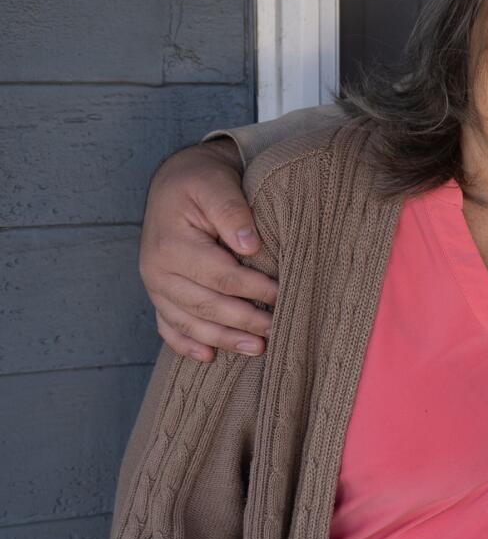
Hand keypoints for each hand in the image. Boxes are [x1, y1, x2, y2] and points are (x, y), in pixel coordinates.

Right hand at [138, 141, 277, 360]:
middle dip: (242, 321)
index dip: (252, 288)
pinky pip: (168, 326)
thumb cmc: (200, 182)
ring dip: (222, 339)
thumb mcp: (216, 184)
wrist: (175, 181)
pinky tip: (209, 356)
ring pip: (188, 322)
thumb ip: (232, 211)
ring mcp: (155, 286)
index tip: (282, 294)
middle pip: (205, 305)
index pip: (219, 276)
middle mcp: (157, 270)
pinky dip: (186, 344)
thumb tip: (250, 245)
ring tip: (257, 349)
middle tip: (277, 330)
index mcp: (172, 245)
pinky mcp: (159, 294)